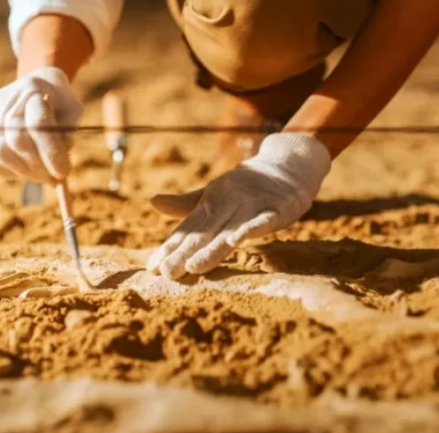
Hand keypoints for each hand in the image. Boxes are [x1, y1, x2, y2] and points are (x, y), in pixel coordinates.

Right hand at [0, 67, 83, 184]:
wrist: (40, 85)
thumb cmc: (61, 101)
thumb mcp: (74, 109)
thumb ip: (68, 132)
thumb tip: (59, 162)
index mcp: (33, 88)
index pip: (37, 124)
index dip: (51, 152)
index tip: (63, 172)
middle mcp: (8, 99)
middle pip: (16, 139)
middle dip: (38, 165)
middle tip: (54, 178)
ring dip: (24, 171)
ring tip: (43, 176)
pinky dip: (9, 172)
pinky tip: (27, 171)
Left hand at [147, 133, 330, 279]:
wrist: (287, 165)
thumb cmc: (246, 185)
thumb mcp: (214, 194)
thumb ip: (186, 205)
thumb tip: (152, 202)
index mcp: (211, 203)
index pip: (188, 230)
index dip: (170, 248)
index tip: (152, 267)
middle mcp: (227, 204)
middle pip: (204, 234)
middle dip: (184, 254)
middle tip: (166, 273)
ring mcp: (251, 206)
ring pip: (229, 231)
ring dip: (212, 249)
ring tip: (193, 267)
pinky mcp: (275, 208)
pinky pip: (262, 221)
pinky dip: (250, 229)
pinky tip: (236, 241)